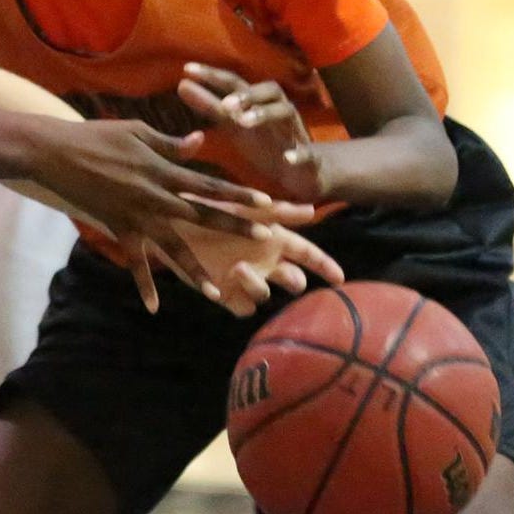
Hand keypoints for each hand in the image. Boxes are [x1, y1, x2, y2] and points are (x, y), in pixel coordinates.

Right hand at [38, 118, 308, 311]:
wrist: (56, 153)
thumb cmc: (96, 136)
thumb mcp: (136, 131)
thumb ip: (170, 144)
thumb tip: (200, 143)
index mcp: (163, 170)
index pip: (210, 185)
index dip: (239, 195)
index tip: (267, 204)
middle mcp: (156, 197)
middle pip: (203, 216)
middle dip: (235, 228)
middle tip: (266, 240)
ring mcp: (137, 216)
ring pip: (173, 248)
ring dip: (195, 272)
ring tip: (217, 293)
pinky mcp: (118, 229)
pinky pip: (134, 263)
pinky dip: (144, 286)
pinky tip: (154, 308)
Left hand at [167, 203, 345, 317]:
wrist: (173, 222)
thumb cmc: (210, 209)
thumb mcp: (245, 207)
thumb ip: (279, 211)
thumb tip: (313, 209)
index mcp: (273, 240)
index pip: (307, 254)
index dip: (325, 266)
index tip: (340, 279)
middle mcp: (264, 263)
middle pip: (293, 281)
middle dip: (294, 281)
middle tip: (286, 274)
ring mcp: (245, 280)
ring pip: (265, 295)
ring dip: (257, 285)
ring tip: (239, 267)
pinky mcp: (225, 293)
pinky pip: (241, 307)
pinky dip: (235, 300)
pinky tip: (220, 288)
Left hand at [178, 63, 325, 203]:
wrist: (303, 171)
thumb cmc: (265, 143)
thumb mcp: (234, 125)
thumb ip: (210, 106)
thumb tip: (182, 84)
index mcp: (257, 102)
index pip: (235, 82)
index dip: (213, 75)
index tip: (187, 69)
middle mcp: (277, 110)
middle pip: (268, 90)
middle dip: (247, 94)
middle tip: (225, 103)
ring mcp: (294, 132)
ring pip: (286, 112)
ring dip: (265, 114)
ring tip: (244, 122)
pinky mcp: (309, 157)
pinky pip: (308, 152)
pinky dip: (299, 154)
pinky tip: (288, 158)